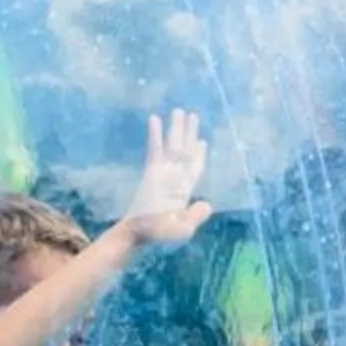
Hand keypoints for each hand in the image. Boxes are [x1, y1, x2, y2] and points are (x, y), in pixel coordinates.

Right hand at [120, 109, 213, 249]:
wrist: (138, 233)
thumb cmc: (159, 234)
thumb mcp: (184, 229)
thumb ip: (195, 216)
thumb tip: (207, 204)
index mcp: (184, 191)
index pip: (194, 168)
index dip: (200, 156)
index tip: (202, 141)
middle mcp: (175, 178)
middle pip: (185, 151)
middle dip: (189, 134)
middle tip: (193, 115)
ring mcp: (163, 173)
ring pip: (172, 146)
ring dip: (176, 128)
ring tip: (178, 111)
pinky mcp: (150, 171)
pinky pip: (155, 149)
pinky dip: (155, 134)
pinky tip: (154, 118)